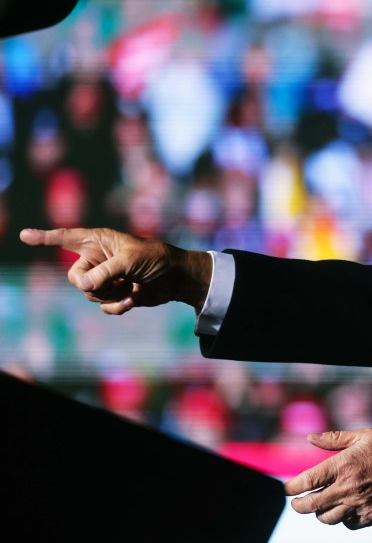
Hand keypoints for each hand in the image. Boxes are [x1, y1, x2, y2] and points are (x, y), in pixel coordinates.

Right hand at [19, 227, 211, 314]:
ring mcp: (105, 278)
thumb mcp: (130, 260)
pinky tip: (132, 300)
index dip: (44, 237)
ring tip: (130, 285)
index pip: (66, 238)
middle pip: (75, 277)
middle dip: (94, 283)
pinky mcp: (114, 294)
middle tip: (117, 279)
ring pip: (88, 294)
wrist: (177, 278)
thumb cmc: (156, 259)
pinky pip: (103, 307)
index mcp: (98, 241)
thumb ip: (105, 272)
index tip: (24, 235)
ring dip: (110, 294)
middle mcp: (97, 259)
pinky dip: (117, 306)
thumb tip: (84, 286)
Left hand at [285, 428, 371, 528]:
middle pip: (310, 506)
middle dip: (298, 505)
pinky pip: (348, 523)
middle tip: (297, 502)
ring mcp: (358, 504)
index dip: (291, 487)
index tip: (289, 488)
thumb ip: (334, 438)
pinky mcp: (370, 516)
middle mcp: (347, 487)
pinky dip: (343, 518)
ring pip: (326, 518)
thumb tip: (310, 438)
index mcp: (342, 465)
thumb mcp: (363, 435)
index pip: (305, 481)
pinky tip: (345, 509)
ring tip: (322, 506)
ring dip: (320, 513)